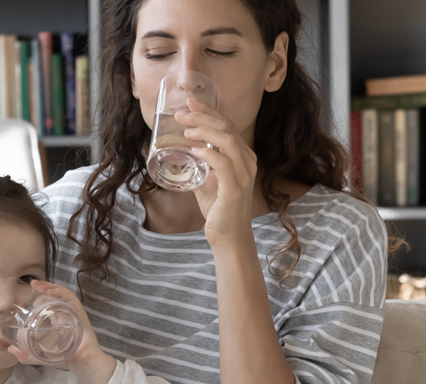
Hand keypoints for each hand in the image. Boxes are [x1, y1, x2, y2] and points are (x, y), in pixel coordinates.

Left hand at [7, 281, 117, 383]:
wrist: (81, 362)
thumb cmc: (65, 357)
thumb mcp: (39, 355)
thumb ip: (25, 354)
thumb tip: (9, 349)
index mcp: (57, 320)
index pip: (49, 302)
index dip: (39, 295)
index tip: (27, 294)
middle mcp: (65, 313)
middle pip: (55, 295)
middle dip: (43, 287)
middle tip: (32, 284)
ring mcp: (72, 311)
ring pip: (62, 293)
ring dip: (50, 286)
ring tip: (38, 285)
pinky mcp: (78, 312)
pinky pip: (70, 297)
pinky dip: (60, 292)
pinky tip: (50, 290)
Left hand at [173, 96, 260, 235]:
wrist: (229, 237)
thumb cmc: (220, 209)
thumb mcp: (208, 181)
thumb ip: (199, 166)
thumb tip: (178, 152)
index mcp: (243, 157)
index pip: (228, 126)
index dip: (209, 112)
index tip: (189, 103)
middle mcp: (247, 162)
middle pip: (227, 128)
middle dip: (203, 116)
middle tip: (181, 113)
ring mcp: (244, 175)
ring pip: (228, 140)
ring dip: (205, 131)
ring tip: (186, 130)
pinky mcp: (235, 189)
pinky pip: (224, 164)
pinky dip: (208, 153)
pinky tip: (193, 150)